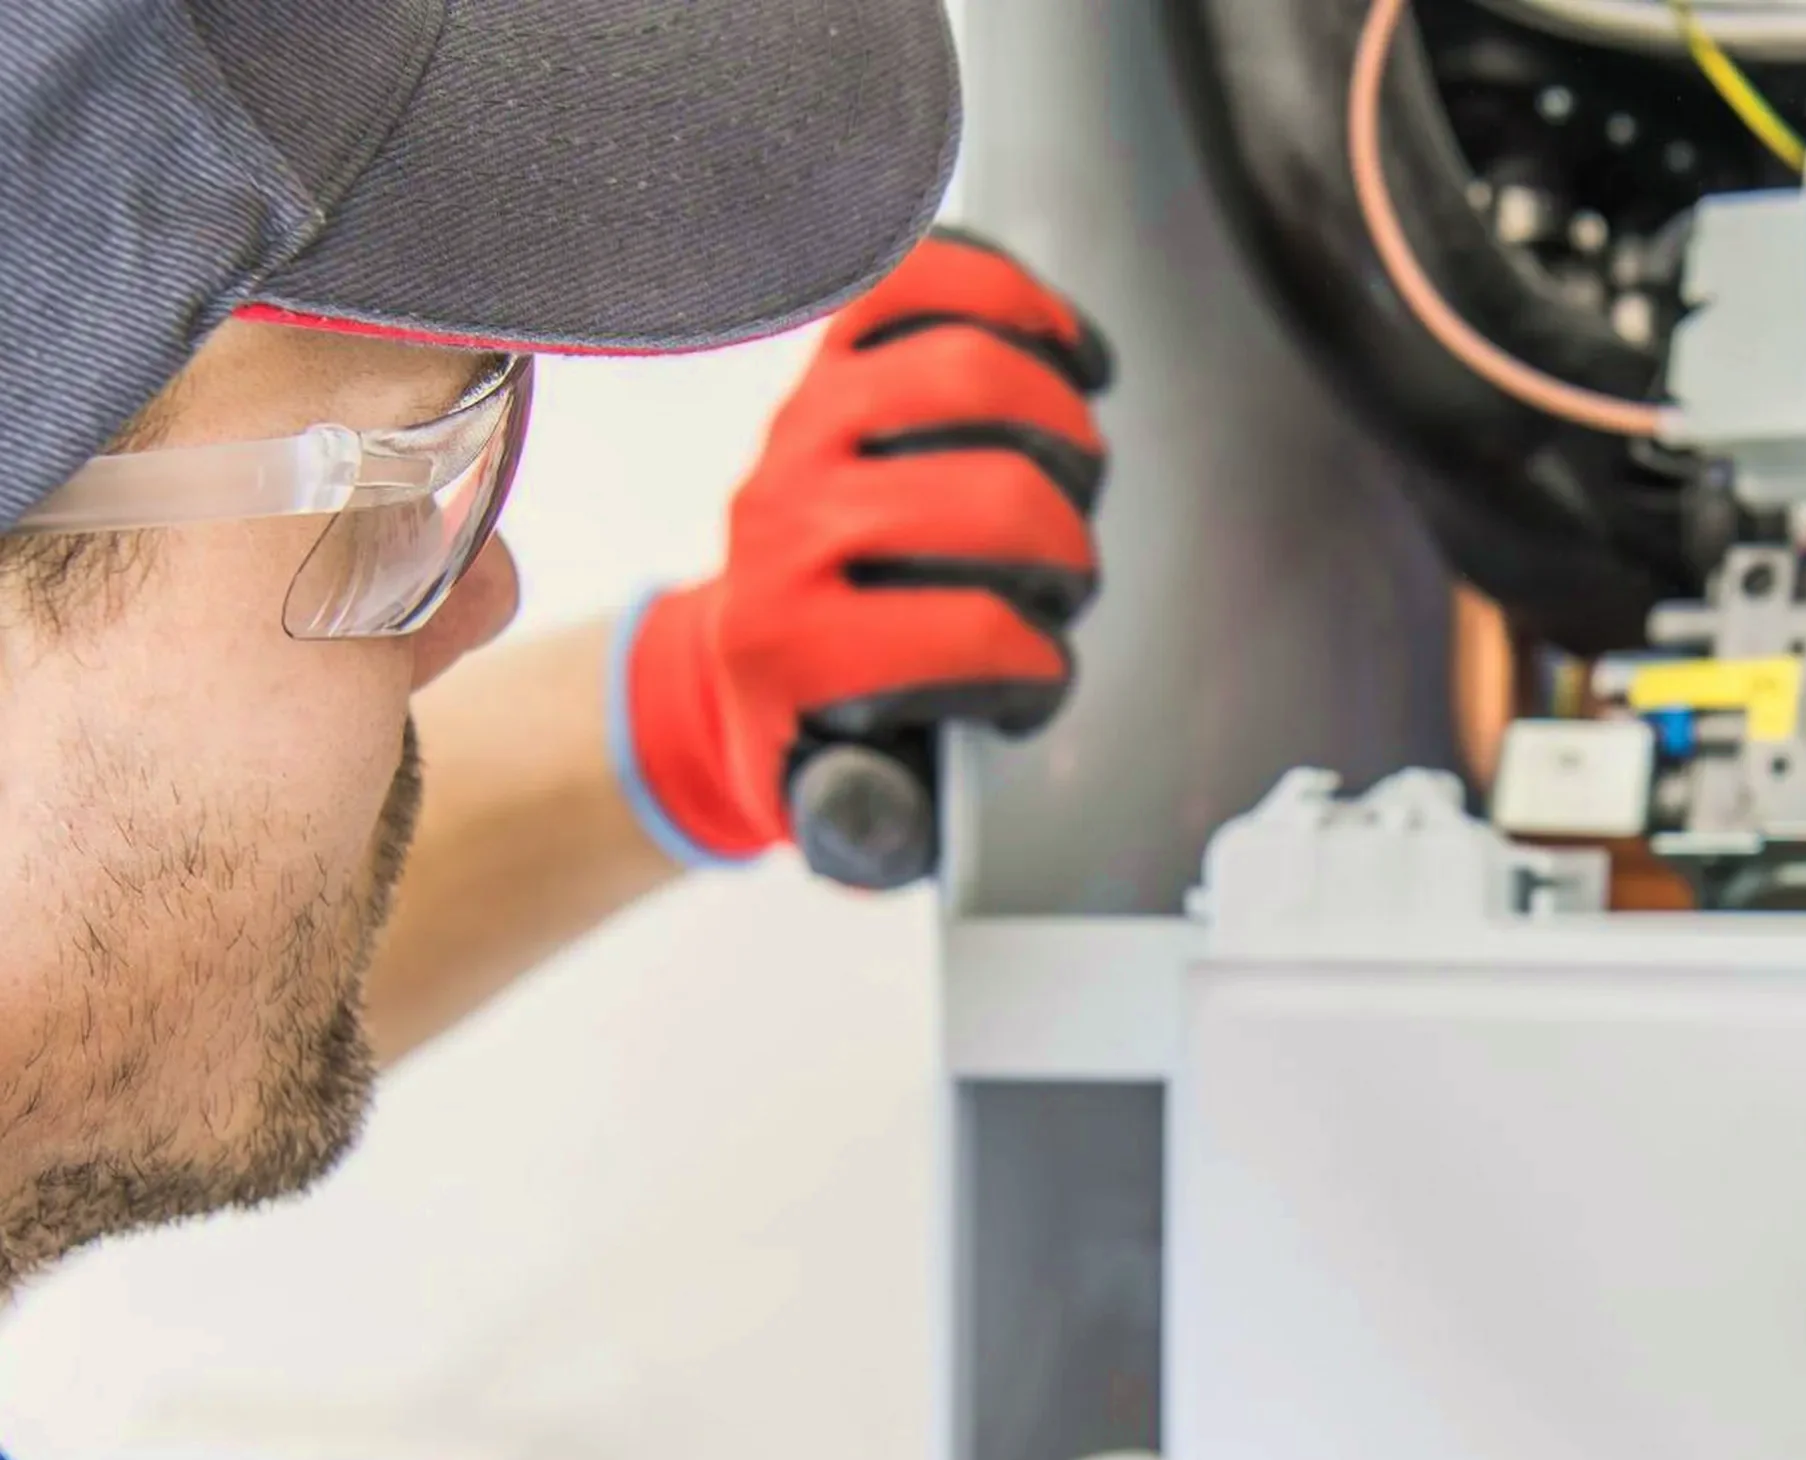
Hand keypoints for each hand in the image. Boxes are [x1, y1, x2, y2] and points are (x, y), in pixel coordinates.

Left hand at [612, 229, 1112, 864]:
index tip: (1036, 682)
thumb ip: (878, 824)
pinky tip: (1065, 352)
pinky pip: (923, 280)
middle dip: (1064, 552)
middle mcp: (783, 523)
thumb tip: (905, 804)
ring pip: (971, 374)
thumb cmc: (807, 735)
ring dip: (1061, 431)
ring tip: (1074, 477)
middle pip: (991, 497)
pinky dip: (1012, 297)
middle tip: (1062, 584)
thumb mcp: (834, 813)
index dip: (1035, 667)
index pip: (966, 634)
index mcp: (789, 646)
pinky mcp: (823, 363)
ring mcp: (801, 428)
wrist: (722, 669)